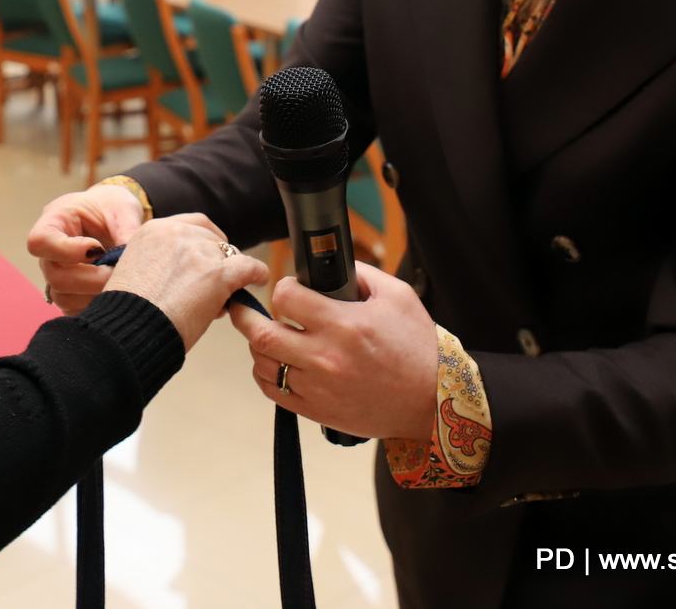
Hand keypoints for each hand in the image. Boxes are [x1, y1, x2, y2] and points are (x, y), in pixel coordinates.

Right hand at [27, 183, 145, 315]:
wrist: (113, 217)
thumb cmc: (112, 207)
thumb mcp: (122, 209)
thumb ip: (127, 231)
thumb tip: (135, 260)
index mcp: (53, 222)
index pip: (40, 242)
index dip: (67, 251)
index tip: (97, 247)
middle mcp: (49, 253)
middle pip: (55, 276)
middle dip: (91, 279)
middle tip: (117, 270)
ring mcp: (56, 275)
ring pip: (63, 298)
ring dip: (95, 295)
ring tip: (121, 281)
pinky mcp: (68, 294)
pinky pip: (74, 310)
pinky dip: (96, 307)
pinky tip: (115, 293)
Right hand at [103, 214, 268, 350]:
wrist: (129, 331)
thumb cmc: (127, 315)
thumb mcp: (131, 272)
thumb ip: (154, 262)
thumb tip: (178, 275)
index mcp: (153, 230)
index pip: (191, 225)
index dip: (204, 242)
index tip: (207, 256)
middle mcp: (176, 233)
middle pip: (212, 238)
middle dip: (216, 258)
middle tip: (216, 281)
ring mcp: (199, 252)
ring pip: (230, 254)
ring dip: (231, 272)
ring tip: (229, 294)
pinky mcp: (218, 273)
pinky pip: (249, 267)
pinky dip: (257, 273)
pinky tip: (259, 281)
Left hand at [228, 263, 436, 439]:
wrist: (432, 401)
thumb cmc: (417, 346)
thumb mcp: (397, 296)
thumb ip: (361, 273)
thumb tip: (330, 265)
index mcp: (344, 324)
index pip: (286, 297)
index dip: (283, 287)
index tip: (289, 289)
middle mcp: (326, 357)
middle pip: (260, 333)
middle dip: (246, 315)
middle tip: (244, 306)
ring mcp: (318, 387)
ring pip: (262, 363)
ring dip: (257, 345)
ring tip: (264, 335)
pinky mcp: (316, 411)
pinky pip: (273, 392)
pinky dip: (266, 374)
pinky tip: (274, 362)